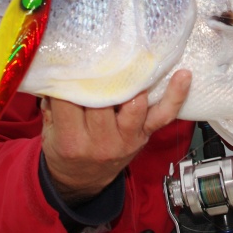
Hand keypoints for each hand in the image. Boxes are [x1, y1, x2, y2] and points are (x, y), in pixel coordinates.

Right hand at [40, 69, 191, 204]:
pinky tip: (183, 75)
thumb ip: (52, 101)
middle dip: (103, 76)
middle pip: (103, 101)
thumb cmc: (66, 149)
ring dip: (135, 82)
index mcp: (71, 138)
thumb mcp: (49, 130)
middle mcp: (100, 141)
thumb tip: (57, 65)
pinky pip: (164, 116)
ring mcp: (126, 139)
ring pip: (134, 105)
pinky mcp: (144, 136)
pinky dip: (175, 96)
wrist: (82, 182)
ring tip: (135, 59)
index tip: (73, 56)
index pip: (71, 101)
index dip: (72, 77)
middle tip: (104, 50)